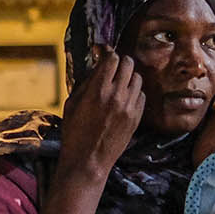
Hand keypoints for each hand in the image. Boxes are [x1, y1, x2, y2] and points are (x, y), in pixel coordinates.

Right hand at [57, 46, 143, 175]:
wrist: (88, 161)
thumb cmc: (74, 133)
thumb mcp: (72, 104)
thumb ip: (86, 83)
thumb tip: (96, 66)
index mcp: (98, 90)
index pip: (112, 58)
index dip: (107, 52)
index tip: (102, 52)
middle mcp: (117, 96)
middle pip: (128, 64)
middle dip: (119, 62)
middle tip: (112, 66)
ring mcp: (129, 107)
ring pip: (138, 78)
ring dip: (128, 77)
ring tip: (119, 83)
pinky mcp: (137, 118)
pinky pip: (142, 96)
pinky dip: (134, 93)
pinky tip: (124, 99)